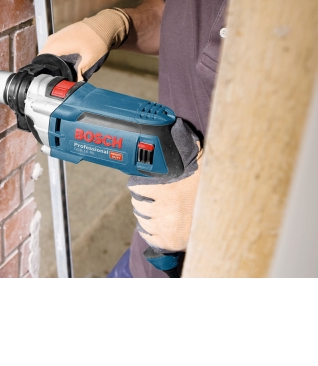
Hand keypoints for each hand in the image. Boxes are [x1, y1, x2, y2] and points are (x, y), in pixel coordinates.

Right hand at [41, 8, 129, 80]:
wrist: (104, 24)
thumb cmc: (97, 40)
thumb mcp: (90, 59)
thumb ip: (81, 73)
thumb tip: (76, 84)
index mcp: (57, 45)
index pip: (41, 61)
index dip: (44, 72)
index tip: (49, 81)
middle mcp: (53, 39)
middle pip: (43, 57)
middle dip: (48, 67)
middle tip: (55, 78)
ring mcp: (57, 35)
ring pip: (47, 52)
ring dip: (50, 61)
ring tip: (58, 71)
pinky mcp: (61, 34)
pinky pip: (52, 47)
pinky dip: (54, 54)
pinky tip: (62, 62)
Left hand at [128, 119, 201, 252]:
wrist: (228, 215)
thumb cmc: (211, 187)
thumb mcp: (200, 163)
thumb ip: (186, 144)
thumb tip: (177, 123)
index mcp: (168, 190)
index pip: (137, 188)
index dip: (137, 184)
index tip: (140, 182)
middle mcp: (165, 212)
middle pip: (138, 205)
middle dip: (142, 199)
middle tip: (151, 196)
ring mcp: (166, 229)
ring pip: (142, 220)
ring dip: (146, 214)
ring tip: (157, 208)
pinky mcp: (169, 242)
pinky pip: (149, 235)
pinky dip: (151, 230)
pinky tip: (159, 222)